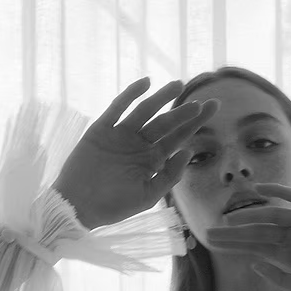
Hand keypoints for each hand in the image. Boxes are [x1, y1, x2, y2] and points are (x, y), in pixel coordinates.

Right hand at [53, 78, 219, 228]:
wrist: (78, 206)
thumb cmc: (114, 206)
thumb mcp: (148, 196)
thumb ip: (168, 176)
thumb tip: (188, 152)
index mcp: (152, 160)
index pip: (178, 138)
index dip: (194, 123)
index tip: (211, 108)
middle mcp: (139, 145)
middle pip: (167, 123)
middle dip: (186, 111)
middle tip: (207, 101)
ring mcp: (121, 135)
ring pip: (145, 111)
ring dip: (161, 98)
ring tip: (178, 85)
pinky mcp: (102, 129)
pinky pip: (117, 108)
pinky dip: (130, 95)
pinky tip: (145, 84)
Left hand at [206, 183, 290, 290]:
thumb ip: (280, 279)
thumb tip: (254, 264)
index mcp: (290, 258)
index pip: (255, 249)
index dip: (233, 246)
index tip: (211, 243)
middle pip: (258, 232)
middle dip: (233, 233)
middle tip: (207, 232)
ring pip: (272, 216)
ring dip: (250, 215)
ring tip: (229, 218)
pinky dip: (280, 191)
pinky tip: (260, 188)